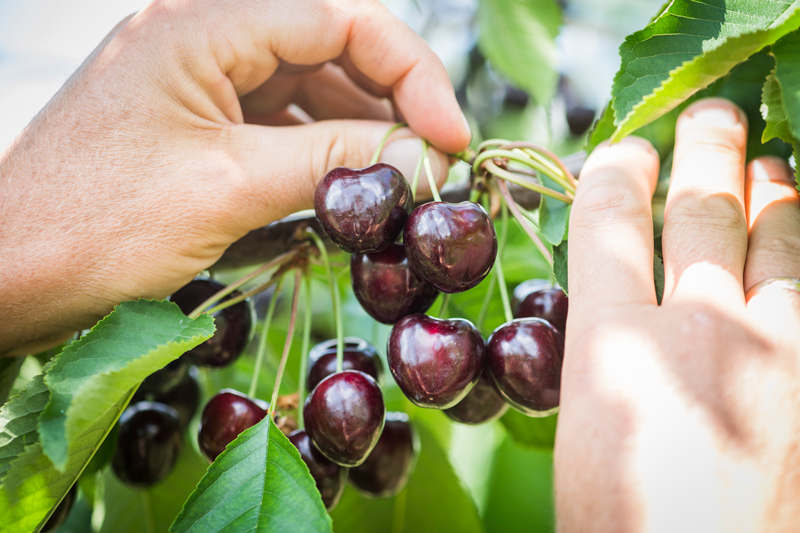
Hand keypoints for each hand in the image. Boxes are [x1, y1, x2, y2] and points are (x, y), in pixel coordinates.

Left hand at [0, 0, 469, 353]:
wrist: (9, 276)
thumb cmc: (96, 228)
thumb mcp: (230, 189)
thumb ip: (334, 162)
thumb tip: (425, 159)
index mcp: (202, 23)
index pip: (341, 17)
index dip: (412, 73)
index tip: (452, 137)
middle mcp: (203, 35)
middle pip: (332, 47)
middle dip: (392, 103)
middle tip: (435, 165)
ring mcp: (200, 79)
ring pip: (311, 88)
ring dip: (362, 132)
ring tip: (402, 184)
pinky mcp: (198, 121)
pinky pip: (281, 122)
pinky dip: (322, 153)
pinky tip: (350, 189)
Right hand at [555, 98, 799, 531]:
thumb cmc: (626, 516)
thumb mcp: (583, 422)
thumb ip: (601, 340)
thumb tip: (623, 286)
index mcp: (613, 349)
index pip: (608, 221)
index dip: (614, 172)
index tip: (623, 154)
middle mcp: (698, 333)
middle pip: (700, 207)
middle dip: (702, 148)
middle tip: (707, 119)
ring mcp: (779, 351)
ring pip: (778, 231)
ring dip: (768, 185)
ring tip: (764, 163)